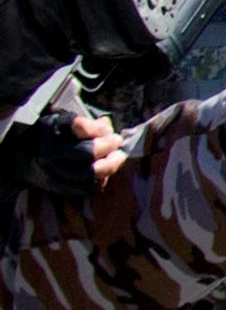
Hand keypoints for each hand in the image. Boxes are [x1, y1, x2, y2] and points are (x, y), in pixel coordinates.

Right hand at [0, 109, 118, 195]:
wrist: (24, 158)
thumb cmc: (52, 136)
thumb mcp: (63, 121)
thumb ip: (86, 123)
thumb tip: (107, 126)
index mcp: (49, 129)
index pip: (79, 126)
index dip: (98, 128)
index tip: (107, 128)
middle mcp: (48, 151)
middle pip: (87, 152)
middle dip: (108, 147)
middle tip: (117, 142)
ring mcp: (52, 171)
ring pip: (89, 172)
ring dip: (110, 165)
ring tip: (118, 157)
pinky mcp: (57, 187)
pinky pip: (85, 187)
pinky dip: (100, 180)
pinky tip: (104, 173)